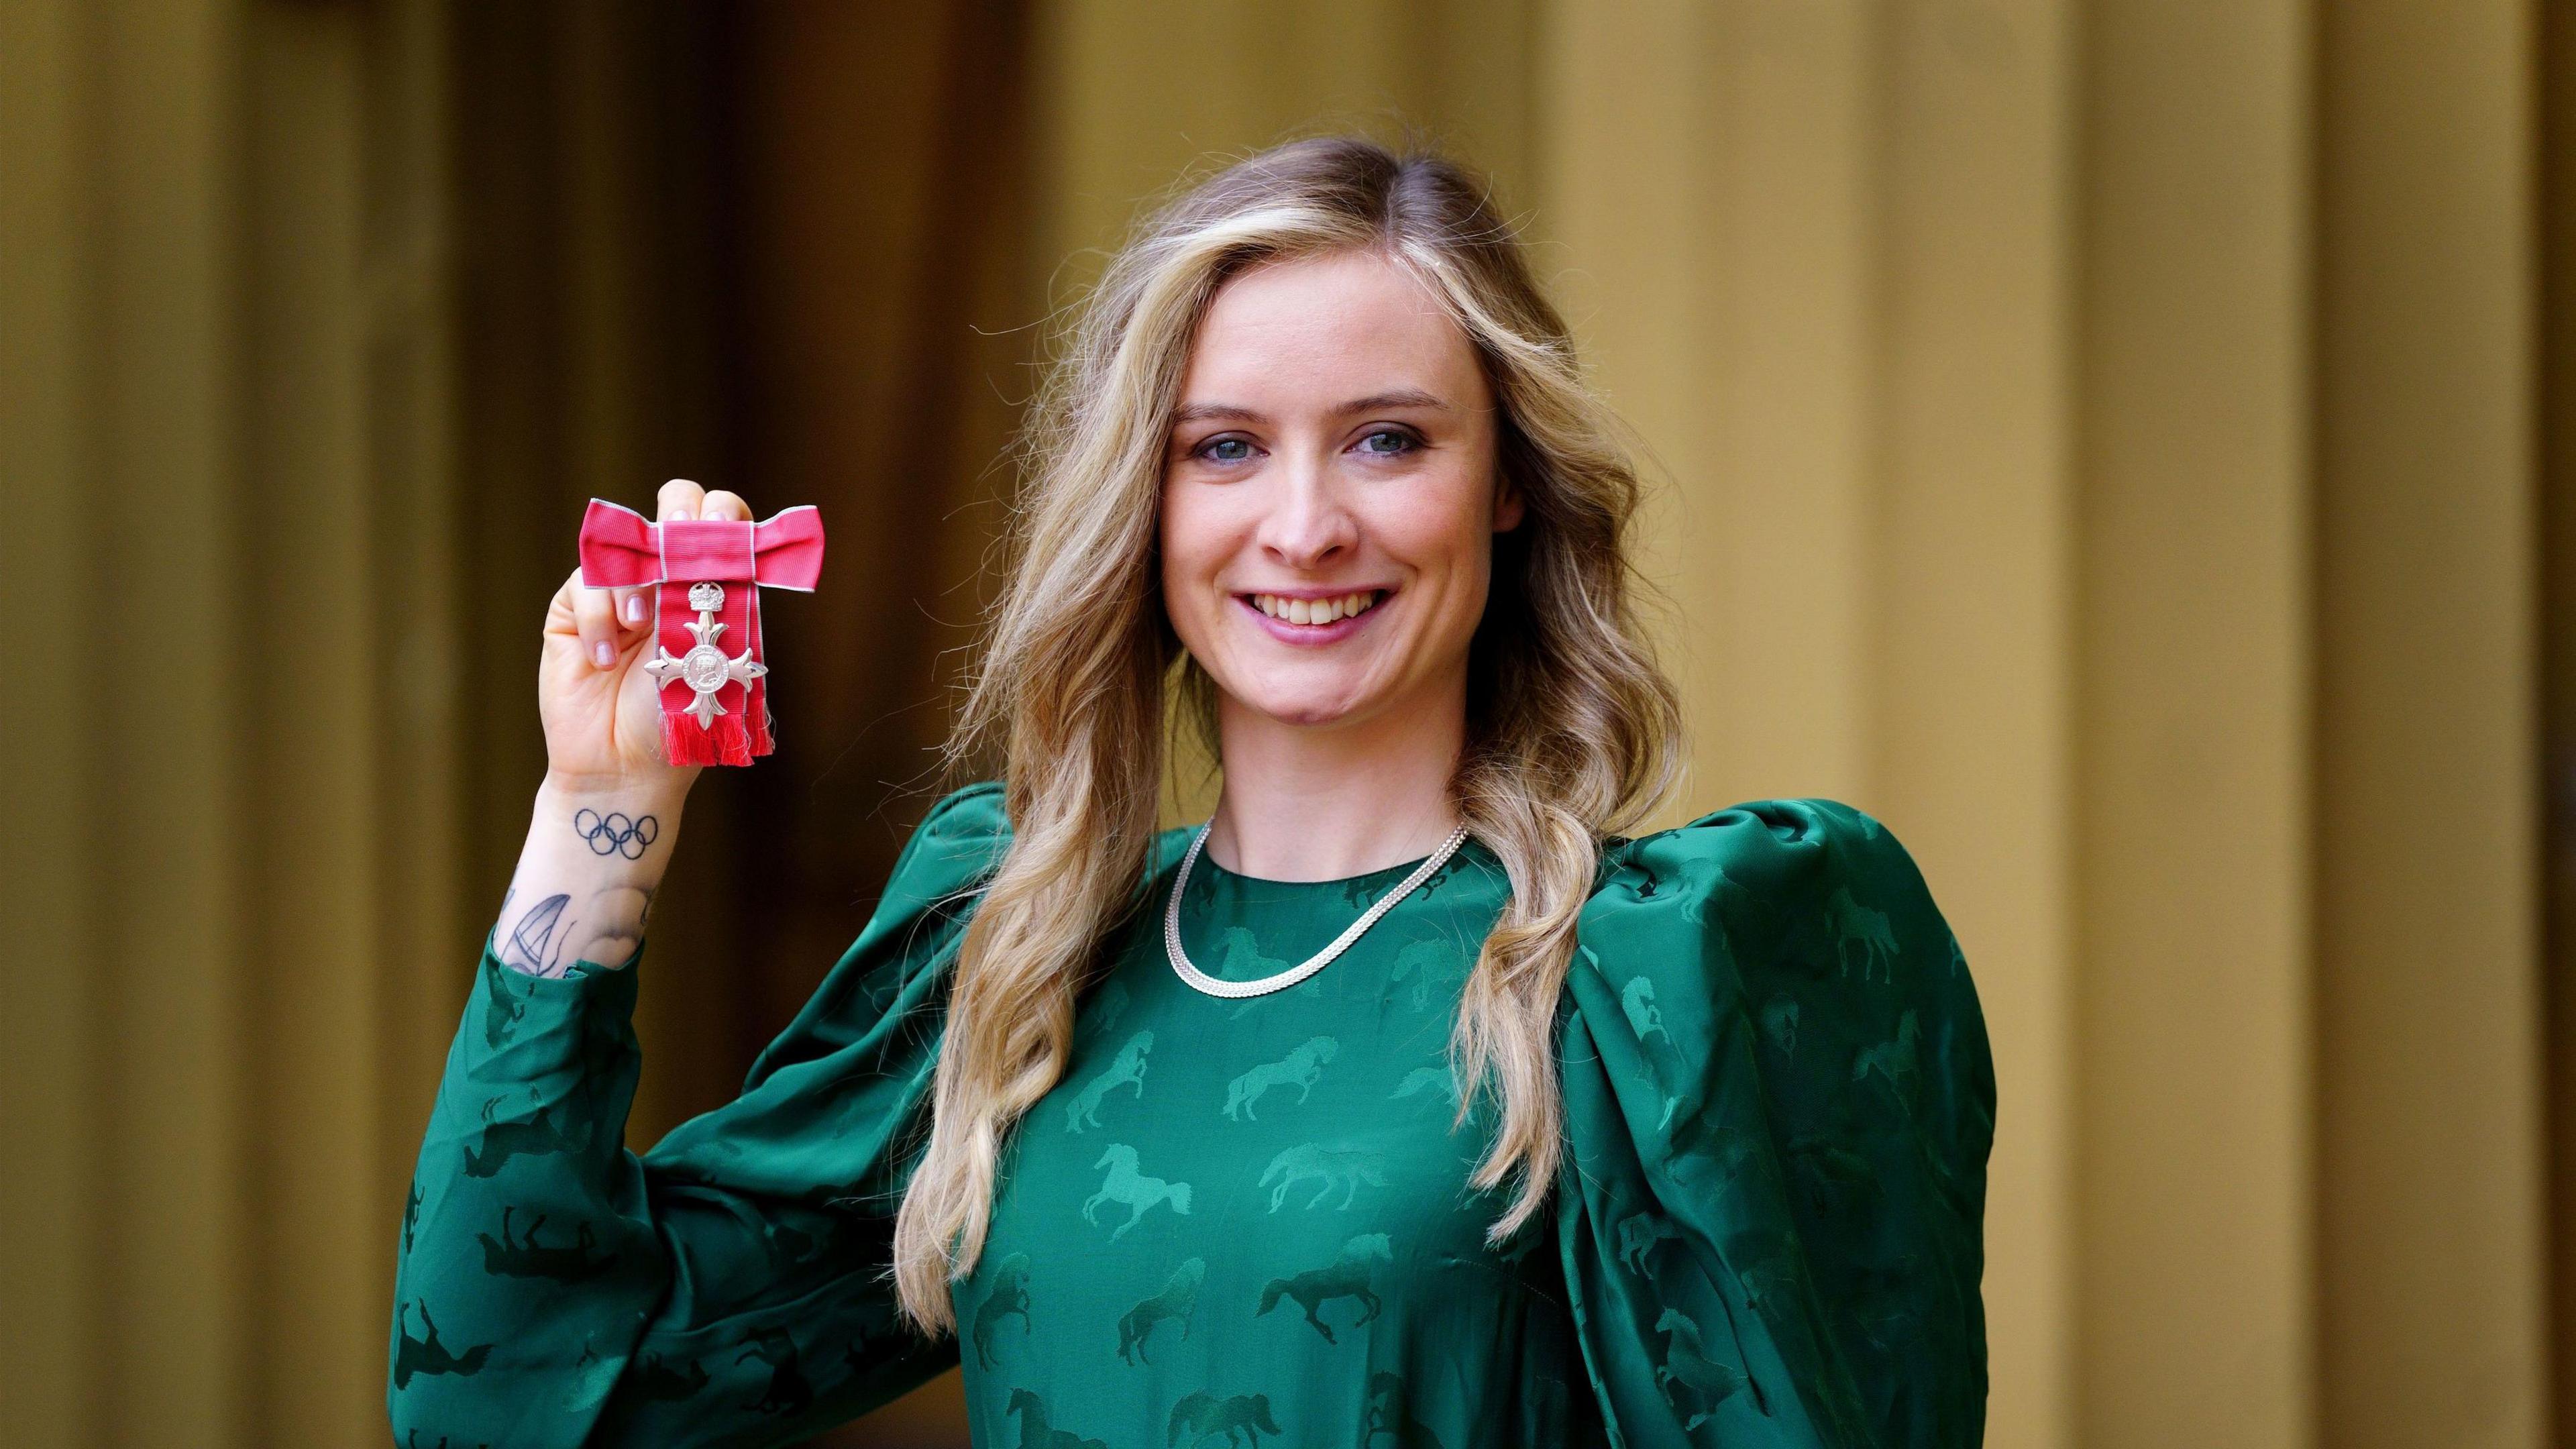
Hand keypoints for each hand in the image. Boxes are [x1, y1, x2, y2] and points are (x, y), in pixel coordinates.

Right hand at [536, 479, 756, 795]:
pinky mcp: (575, 607)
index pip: (724, 524)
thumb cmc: (678, 716)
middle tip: (679, 542)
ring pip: (627, 544)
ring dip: (635, 582)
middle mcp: (669, 578)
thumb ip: (709, 592)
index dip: (724, 516)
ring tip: (639, 628)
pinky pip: (585, 581)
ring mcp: (620, 589)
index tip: (722, 528)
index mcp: (713, 586)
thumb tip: (709, 534)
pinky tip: (603, 659)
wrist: (626, 765)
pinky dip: (598, 618)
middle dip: (680, 516)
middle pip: (677, 505)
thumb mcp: (707, 650)